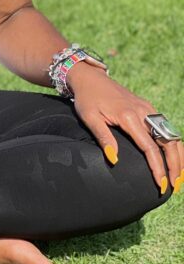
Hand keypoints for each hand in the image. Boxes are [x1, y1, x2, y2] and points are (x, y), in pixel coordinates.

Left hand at [68, 63, 183, 192]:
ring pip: (171, 134)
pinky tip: (175, 156)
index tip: (161, 185)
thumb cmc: (87, 99)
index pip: (150, 147)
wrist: (90, 77)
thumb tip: (114, 160)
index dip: (158, 168)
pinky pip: (166, 127)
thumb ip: (103, 138)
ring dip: (178, 155)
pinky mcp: (147, 107)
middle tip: (174, 186)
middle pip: (167, 142)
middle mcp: (143, 111)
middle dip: (174, 165)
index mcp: (128, 116)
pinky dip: (173, 143)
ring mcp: (147, 108)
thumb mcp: (89, 118)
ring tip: (178, 176)